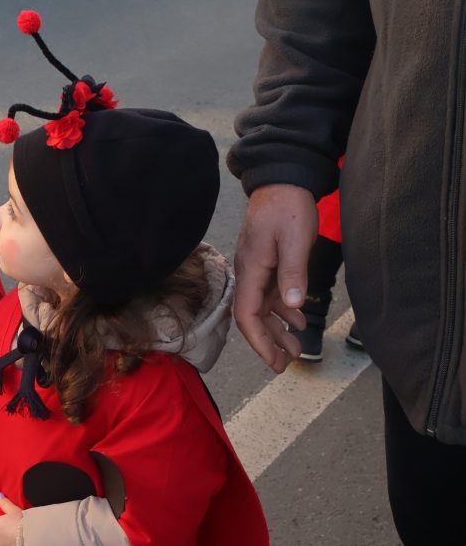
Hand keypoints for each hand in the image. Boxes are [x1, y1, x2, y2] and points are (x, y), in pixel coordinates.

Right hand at [233, 184, 316, 372]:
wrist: (283, 180)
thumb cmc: (289, 208)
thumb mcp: (295, 240)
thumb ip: (293, 274)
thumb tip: (292, 308)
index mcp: (251, 270)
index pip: (247, 314)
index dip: (259, 341)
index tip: (274, 361)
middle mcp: (249, 273)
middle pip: (253, 316)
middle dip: (268, 343)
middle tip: (286, 365)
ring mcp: (257, 268)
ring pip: (263, 308)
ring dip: (277, 329)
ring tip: (296, 349)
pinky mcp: (267, 263)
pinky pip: (271, 294)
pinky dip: (283, 311)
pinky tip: (298, 320)